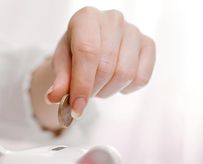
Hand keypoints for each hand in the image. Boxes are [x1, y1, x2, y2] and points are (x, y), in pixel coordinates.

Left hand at [31, 7, 155, 126]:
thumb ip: (59, 81)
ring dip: (107, 91)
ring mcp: (134, 31)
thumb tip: (54, 97)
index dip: (82, 84)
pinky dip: (125, 89)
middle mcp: (113, 19)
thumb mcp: (60, 65)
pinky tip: (113, 83)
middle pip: (106, 67)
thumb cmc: (73, 54)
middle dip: (92, 89)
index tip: (76, 107)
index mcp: (86, 18)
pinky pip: (141, 78)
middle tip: (83, 93)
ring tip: (97, 86)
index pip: (88, 53)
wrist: (89, 49)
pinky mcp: (148, 45)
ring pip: (125, 74)